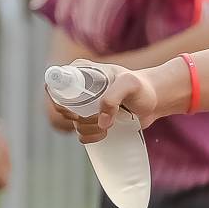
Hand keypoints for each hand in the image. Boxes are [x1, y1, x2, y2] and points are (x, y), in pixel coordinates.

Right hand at [45, 60, 161, 139]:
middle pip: (61, 107)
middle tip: (99, 117)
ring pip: (72, 122)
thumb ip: (114, 97)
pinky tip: (104, 133)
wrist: (154, 99)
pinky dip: (89, 137)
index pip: (54, 83)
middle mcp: (78, 86)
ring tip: (107, 125)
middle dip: (78, 118)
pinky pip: (80, 133)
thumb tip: (101, 122)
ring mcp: (83, 104)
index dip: (59, 100)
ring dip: (87, 129)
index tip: (78, 110)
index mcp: (81, 70)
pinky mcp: (91, 119)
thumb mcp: (130, 84)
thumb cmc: (142, 87)